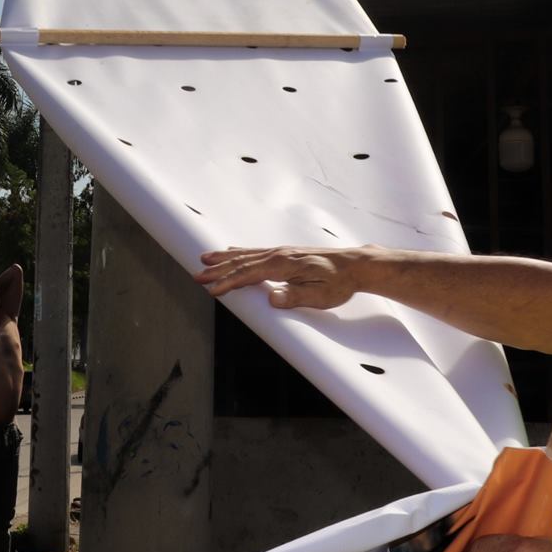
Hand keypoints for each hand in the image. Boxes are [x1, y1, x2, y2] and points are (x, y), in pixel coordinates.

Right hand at [194, 246, 365, 309]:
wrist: (354, 265)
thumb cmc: (338, 282)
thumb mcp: (320, 296)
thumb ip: (295, 297)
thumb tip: (272, 298)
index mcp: (283, 264)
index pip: (248, 274)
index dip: (228, 283)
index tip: (211, 290)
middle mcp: (279, 254)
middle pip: (241, 262)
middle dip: (218, 269)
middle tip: (197, 275)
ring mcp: (282, 252)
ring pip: (246, 255)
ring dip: (224, 258)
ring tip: (205, 259)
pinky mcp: (285, 254)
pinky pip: (255, 252)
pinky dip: (239, 253)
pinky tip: (232, 252)